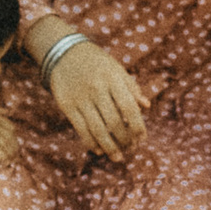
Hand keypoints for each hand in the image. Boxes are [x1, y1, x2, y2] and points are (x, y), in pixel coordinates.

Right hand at [0, 104, 18, 161]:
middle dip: (14, 148)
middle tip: (15, 156)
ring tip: (11, 162)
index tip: (13, 144)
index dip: (13, 137)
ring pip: (5, 145)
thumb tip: (7, 111)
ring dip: (10, 155)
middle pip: (9, 137)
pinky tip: (4, 163)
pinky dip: (3, 158)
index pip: (10, 127)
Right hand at [46, 40, 148, 158]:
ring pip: (97, 129)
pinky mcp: (66, 105)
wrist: (63, 52)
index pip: (129, 108)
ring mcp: (80, 97)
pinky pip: (81, 129)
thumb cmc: (96, 63)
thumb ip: (131, 87)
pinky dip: (91, 143)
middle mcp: (97, 88)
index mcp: (113, 78)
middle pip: (114, 122)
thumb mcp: (116, 68)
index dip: (138, 126)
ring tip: (118, 157)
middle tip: (130, 149)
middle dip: (125, 140)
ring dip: (110, 147)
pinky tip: (99, 150)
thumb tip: (147, 106)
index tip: (142, 139)